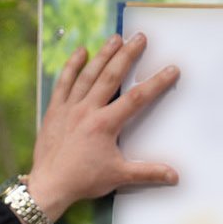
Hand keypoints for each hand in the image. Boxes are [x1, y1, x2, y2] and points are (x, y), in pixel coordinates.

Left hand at [26, 32, 179, 219]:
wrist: (49, 186)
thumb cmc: (82, 181)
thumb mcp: (119, 176)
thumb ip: (148, 172)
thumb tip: (174, 175)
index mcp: (105, 125)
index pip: (136, 98)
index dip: (156, 82)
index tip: (171, 69)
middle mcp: (87, 110)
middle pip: (111, 76)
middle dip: (127, 55)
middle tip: (139, 37)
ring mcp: (69, 108)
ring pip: (88, 75)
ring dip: (103, 55)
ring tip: (115, 38)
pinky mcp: (55, 110)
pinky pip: (64, 83)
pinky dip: (72, 66)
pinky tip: (80, 52)